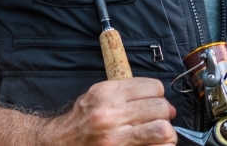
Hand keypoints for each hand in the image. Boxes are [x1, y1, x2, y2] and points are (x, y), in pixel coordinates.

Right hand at [42, 77, 176, 145]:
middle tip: (159, 120)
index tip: (155, 103)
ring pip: (162, 129)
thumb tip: (163, 102)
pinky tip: (154, 145)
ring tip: (159, 135)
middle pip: (160, 107)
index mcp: (107, 93)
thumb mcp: (98, 95)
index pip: (154, 88)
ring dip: (166, 133)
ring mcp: (116, 138)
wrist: (60, 143)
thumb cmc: (82, 120)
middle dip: (164, 114)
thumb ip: (127, 92)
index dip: (158, 96)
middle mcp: (111, 114)